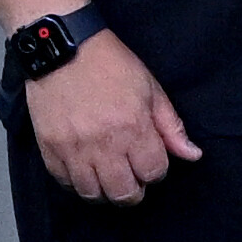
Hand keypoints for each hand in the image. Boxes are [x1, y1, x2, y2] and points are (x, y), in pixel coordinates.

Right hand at [24, 28, 201, 203]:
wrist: (62, 48)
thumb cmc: (110, 64)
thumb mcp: (150, 88)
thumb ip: (171, 126)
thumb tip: (192, 155)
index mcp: (133, 128)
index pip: (153, 172)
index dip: (156, 171)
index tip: (150, 162)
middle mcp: (104, 144)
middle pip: (123, 193)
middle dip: (133, 191)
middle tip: (132, 179)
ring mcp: (73, 149)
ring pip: (92, 194)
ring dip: (105, 191)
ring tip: (108, 178)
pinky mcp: (49, 149)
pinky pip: (65, 183)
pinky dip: (77, 183)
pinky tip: (85, 171)